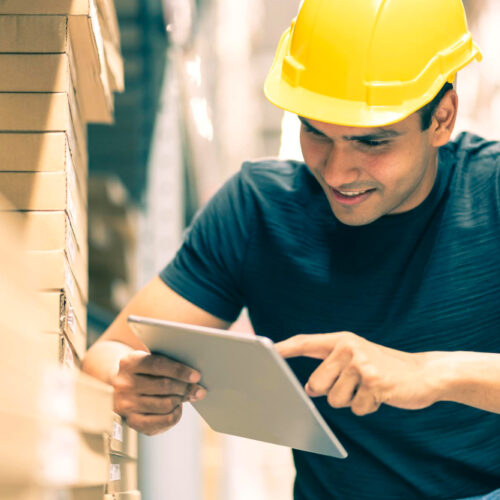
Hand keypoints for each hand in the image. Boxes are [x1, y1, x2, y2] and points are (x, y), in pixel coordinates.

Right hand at [112, 350, 205, 434]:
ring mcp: (125, 404)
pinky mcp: (131, 421)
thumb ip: (169, 364)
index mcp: (129, 362)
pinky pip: (161, 422)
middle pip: (164, 386)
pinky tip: (177, 408)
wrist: (121, 385)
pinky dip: (175, 415)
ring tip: (186, 396)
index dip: (180, 371)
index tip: (196, 376)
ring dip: (181, 400)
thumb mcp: (151, 360)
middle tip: (199, 389)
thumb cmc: (145, 371)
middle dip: (185, 388)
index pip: (158, 365)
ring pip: (165, 404)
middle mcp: (124, 384)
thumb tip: (195, 379)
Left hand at [276, 332, 440, 415]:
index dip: (285, 348)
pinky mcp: (375, 382)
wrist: (424, 374)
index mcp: (342, 340)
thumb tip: (308, 388)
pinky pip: (356, 409)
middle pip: (316, 384)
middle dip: (331, 392)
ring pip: (335, 400)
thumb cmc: (384, 369)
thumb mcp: (357, 359)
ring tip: (370, 387)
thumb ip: (330, 368)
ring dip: (352, 401)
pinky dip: (368, 408)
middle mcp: (349, 348)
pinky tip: (381, 395)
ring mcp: (362, 364)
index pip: (306, 342)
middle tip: (354, 383)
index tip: (267, 351)